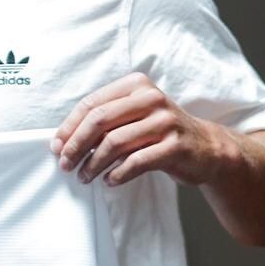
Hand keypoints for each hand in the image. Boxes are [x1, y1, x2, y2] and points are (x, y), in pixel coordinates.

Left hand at [51, 73, 233, 187]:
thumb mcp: (133, 116)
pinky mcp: (176, 146)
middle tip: (65, 164)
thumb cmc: (159, 132)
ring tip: (84, 177)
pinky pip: (136, 162)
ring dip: (93, 163)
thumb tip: (62, 142)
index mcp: (136, 85)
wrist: (208, 148)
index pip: (92, 104)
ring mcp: (166, 121)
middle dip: (76, 145)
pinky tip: (108, 180)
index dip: (69, 127)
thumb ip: (103, 122)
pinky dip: (117, 174)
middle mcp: (151, 98)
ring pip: (115, 143)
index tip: (56, 147)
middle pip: (99, 121)